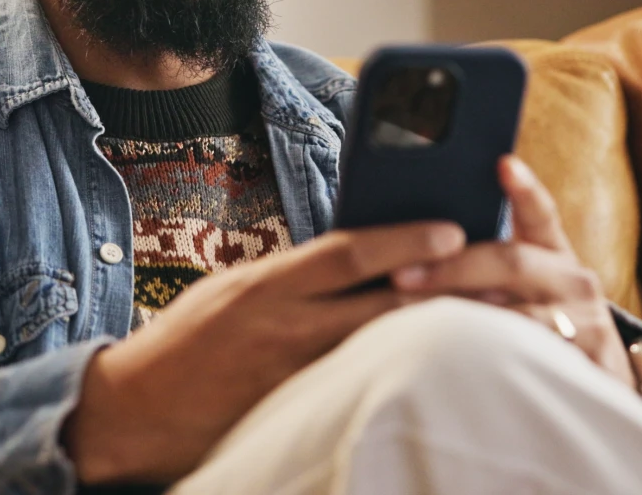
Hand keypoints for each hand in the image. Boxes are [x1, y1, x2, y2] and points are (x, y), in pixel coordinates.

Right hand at [65, 221, 465, 484]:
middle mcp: (286, 328)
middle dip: (447, 290)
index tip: (452, 226)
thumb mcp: (237, 286)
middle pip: (383, 306)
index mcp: (267, 284)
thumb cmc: (189, 337)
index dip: (402, 237)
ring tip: (498, 327)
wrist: (138, 407)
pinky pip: (367, 393)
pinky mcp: (300, 415)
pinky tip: (446, 375)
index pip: (344, 252)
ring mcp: (296, 378)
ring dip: (443, 338)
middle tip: (503, 279)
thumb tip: (358, 260)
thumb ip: (295, 274)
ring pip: (386, 353)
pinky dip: (409, 378)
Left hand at [393, 155, 634, 388]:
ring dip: (457, 318)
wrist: (583, 380)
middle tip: (398, 276)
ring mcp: (584, 324)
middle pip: (509, 262)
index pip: (538, 211)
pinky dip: (481, 362)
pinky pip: (523, 364)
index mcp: (551, 251)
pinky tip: (446, 361)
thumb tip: (407, 243)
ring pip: (513, 318)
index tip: (502, 164)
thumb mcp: (513, 286)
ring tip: (408, 320)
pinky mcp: (584, 368)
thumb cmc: (529, 321)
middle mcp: (573, 280)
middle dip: (449, 269)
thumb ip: (477, 258)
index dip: (522, 188)